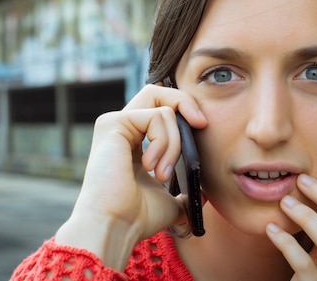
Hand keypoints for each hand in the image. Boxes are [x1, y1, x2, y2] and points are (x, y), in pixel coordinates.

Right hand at [55, 84, 206, 269]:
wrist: (117, 226)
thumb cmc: (137, 217)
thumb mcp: (170, 201)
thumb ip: (184, 192)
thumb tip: (203, 194)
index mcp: (133, 141)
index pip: (161, 107)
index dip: (185, 109)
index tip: (203, 126)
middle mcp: (121, 127)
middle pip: (158, 92)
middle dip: (185, 103)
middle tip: (200, 124)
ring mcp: (115, 123)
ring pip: (164, 110)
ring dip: (174, 144)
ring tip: (161, 174)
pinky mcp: (113, 123)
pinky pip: (157, 117)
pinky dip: (164, 143)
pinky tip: (150, 168)